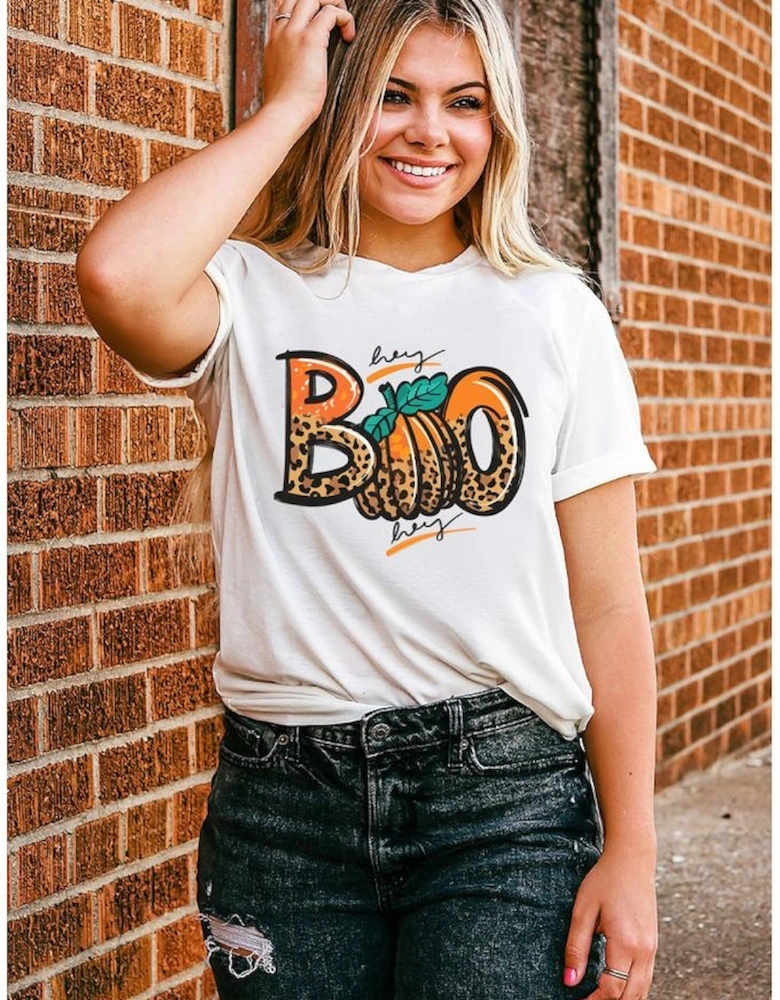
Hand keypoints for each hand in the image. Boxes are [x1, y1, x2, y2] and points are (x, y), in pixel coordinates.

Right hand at [263, 0, 355, 131]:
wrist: (283, 116)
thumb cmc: (286, 109)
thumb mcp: (284, 83)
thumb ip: (291, 70)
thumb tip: (303, 75)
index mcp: (275, 41)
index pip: (286, 8)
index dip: (305, 9)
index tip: (321, 25)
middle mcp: (282, 32)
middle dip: (321, 2)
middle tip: (335, 22)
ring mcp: (294, 34)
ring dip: (333, 4)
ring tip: (344, 25)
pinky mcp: (310, 40)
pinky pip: (330, 12)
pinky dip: (345, 18)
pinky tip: (349, 37)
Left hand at [563, 847, 657, 998]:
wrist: (632, 859)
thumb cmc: (605, 880)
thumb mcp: (583, 910)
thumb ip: (576, 947)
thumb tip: (569, 981)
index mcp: (626, 943)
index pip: (612, 990)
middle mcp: (644, 951)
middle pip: (631, 997)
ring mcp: (652, 948)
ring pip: (643, 991)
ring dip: (623, 999)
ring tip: (600, 997)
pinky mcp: (654, 943)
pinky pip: (647, 978)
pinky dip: (633, 989)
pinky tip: (616, 985)